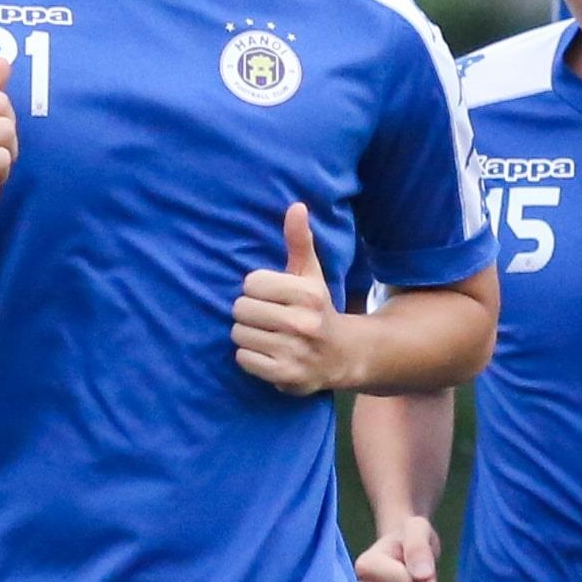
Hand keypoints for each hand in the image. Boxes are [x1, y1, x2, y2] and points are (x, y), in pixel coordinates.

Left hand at [233, 203, 357, 394]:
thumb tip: (296, 206)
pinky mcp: (285, 375)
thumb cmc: (317, 308)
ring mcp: (294, 351)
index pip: (250, 283)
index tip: (271, 296)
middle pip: (241, 309)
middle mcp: (302, 323)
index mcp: (308, 294)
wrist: (343, 355)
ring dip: (248, 335)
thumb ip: (299, 241)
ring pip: (239, 334)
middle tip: (267, 318)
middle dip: (249, 312)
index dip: (256, 289)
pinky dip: (250, 357)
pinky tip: (267, 353)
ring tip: (267, 335)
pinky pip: (243, 359)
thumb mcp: (310, 274)